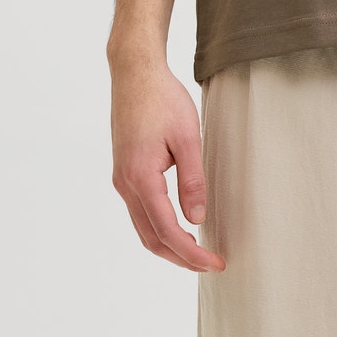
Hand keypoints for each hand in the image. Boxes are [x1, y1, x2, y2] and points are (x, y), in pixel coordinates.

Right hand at [110, 56, 225, 271]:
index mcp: (140, 177)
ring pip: (143, 227)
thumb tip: (196, 219)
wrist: (135, 73)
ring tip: (197, 252)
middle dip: (180, 257)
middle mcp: (125, 183)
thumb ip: (192, 179)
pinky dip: (158, 227)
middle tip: (210, 264)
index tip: (215, 263)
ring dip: (168, 245)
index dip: (191, 253)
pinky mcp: (124, 171)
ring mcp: (121, 178)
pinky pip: (140, 211)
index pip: (167, 230)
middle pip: (150, 238)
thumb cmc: (162, 99)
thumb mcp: (186, 137)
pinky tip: (178, 227)